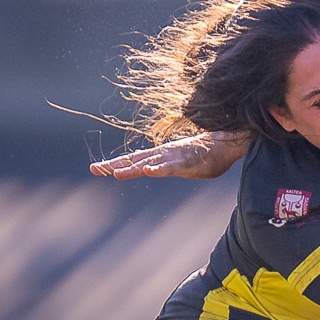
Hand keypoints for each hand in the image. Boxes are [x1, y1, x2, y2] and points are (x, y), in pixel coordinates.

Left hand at [90, 130, 249, 179]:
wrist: (226, 145)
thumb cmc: (206, 156)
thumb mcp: (182, 163)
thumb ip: (169, 166)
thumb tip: (160, 167)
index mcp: (160, 155)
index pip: (133, 159)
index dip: (114, 163)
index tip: (96, 168)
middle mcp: (162, 155)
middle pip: (133, 161)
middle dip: (113, 165)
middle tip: (93, 169)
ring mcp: (173, 158)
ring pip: (148, 164)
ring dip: (131, 169)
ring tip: (114, 173)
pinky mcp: (186, 163)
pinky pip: (170, 167)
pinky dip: (158, 169)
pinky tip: (147, 171)